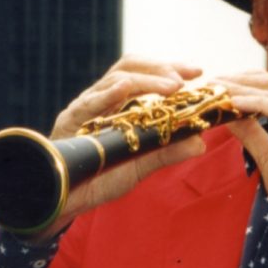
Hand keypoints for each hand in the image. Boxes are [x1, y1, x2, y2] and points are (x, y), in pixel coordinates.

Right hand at [27, 57, 205, 240]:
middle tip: (184, 79)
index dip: (169, 68)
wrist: (67, 200)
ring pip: (114, 80)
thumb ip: (167, 152)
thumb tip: (200, 142)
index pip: (144, 73)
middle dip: (159, 68)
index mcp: (119, 103)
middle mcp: (102, 99)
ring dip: (146, 81)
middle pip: (129, 67)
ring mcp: (85, 107)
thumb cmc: (102, 177)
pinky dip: (107, 94)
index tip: (197, 72)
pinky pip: (88, 103)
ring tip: (170, 87)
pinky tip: (125, 89)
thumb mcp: (140, 165)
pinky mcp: (69, 122)